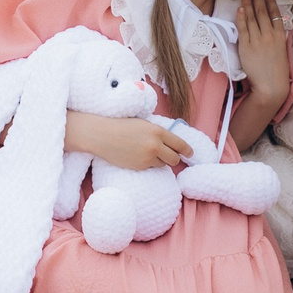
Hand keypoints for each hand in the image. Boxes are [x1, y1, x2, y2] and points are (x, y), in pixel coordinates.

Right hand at [64, 113, 192, 171]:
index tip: (190, 153)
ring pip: (162, 165)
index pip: (180, 144)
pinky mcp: (139, 167)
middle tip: (170, 156)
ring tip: (147, 152)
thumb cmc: (122, 125)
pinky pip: (150, 168)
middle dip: (173, 158)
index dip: (187, 150)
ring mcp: (147, 158)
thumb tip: (171, 142)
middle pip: (174, 159)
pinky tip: (138, 156)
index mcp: (158, 132)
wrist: (102, 135)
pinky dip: (148, 164)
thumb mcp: (144, 124)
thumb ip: (158, 132)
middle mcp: (155, 146)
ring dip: (159, 161)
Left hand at [233, 0, 292, 140]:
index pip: (274, 13)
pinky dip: (242, 17)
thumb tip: (276, 23)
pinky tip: (240, 8)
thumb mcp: (283, 50)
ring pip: (252, 17)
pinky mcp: (247, 47)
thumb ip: (279, 36)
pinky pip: (243, 29)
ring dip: (248, 3)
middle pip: (262, 11)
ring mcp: (257, 40)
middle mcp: (269, 35)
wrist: (270, 86)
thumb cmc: (277, 70)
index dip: (270, 0)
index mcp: (280, 36)